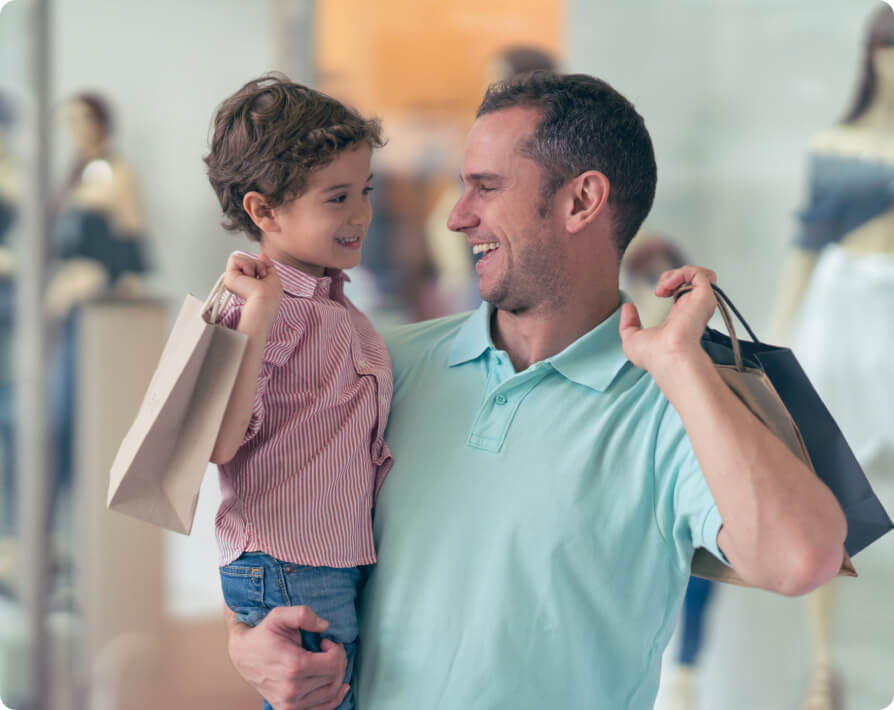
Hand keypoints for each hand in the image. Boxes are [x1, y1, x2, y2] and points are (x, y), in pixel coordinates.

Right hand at [224, 252, 281, 309]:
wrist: (266, 299)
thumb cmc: (271, 294)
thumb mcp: (272, 275)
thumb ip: (266, 264)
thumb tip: (261, 254)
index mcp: (245, 281)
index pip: (249, 263)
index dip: (259, 265)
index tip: (264, 275)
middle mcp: (237, 280)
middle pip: (244, 257)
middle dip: (256, 264)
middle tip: (260, 276)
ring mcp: (231, 278)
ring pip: (239, 256)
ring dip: (252, 264)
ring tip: (254, 278)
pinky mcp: (228, 277)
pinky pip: (235, 258)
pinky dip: (247, 265)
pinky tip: (249, 277)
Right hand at [227, 606, 348, 709]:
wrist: (243, 655)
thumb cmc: (263, 635)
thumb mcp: (279, 615)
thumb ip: (303, 614)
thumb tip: (325, 626)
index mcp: (293, 666)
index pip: (334, 664)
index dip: (337, 650)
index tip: (325, 642)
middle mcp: (292, 689)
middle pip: (334, 678)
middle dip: (338, 660)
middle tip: (329, 650)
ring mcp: (290, 703)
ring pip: (330, 693)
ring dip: (336, 676)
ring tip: (326, 663)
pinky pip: (321, 709)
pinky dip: (334, 698)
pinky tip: (340, 686)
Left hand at [618, 265, 716, 374]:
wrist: (667, 357)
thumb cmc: (654, 356)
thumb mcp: (631, 339)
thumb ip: (627, 323)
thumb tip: (628, 307)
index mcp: (679, 319)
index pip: (681, 295)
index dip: (668, 286)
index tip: (657, 293)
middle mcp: (692, 310)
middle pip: (692, 282)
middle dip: (673, 276)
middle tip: (660, 288)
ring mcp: (700, 303)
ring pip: (700, 275)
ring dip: (680, 272)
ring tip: (666, 285)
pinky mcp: (704, 297)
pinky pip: (699, 274)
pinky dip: (683, 272)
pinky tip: (669, 284)